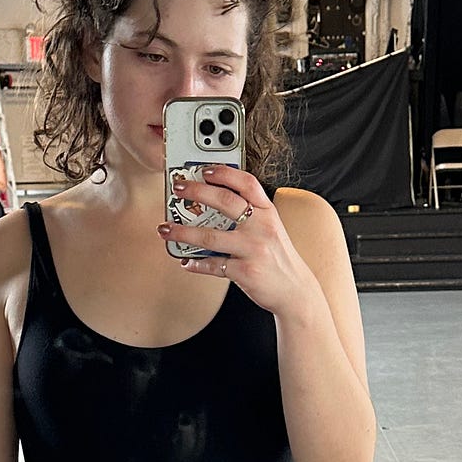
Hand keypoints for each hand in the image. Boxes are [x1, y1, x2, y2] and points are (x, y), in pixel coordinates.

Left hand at [158, 166, 315, 317]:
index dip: (225, 173)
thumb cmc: (278, 259)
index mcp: (268, 212)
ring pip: (210, 236)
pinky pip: (213, 265)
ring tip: (165, 229)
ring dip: (182, 232)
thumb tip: (213, 205)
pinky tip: (186, 261)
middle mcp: (262, 227)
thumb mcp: (271, 229)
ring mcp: (253, 249)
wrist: (295, 292)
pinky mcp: (245, 272)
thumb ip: (250, 216)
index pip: (247, 183)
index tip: (204, 169)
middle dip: (196, 192)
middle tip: (177, 189)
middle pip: (225, 202)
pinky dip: (196, 264)